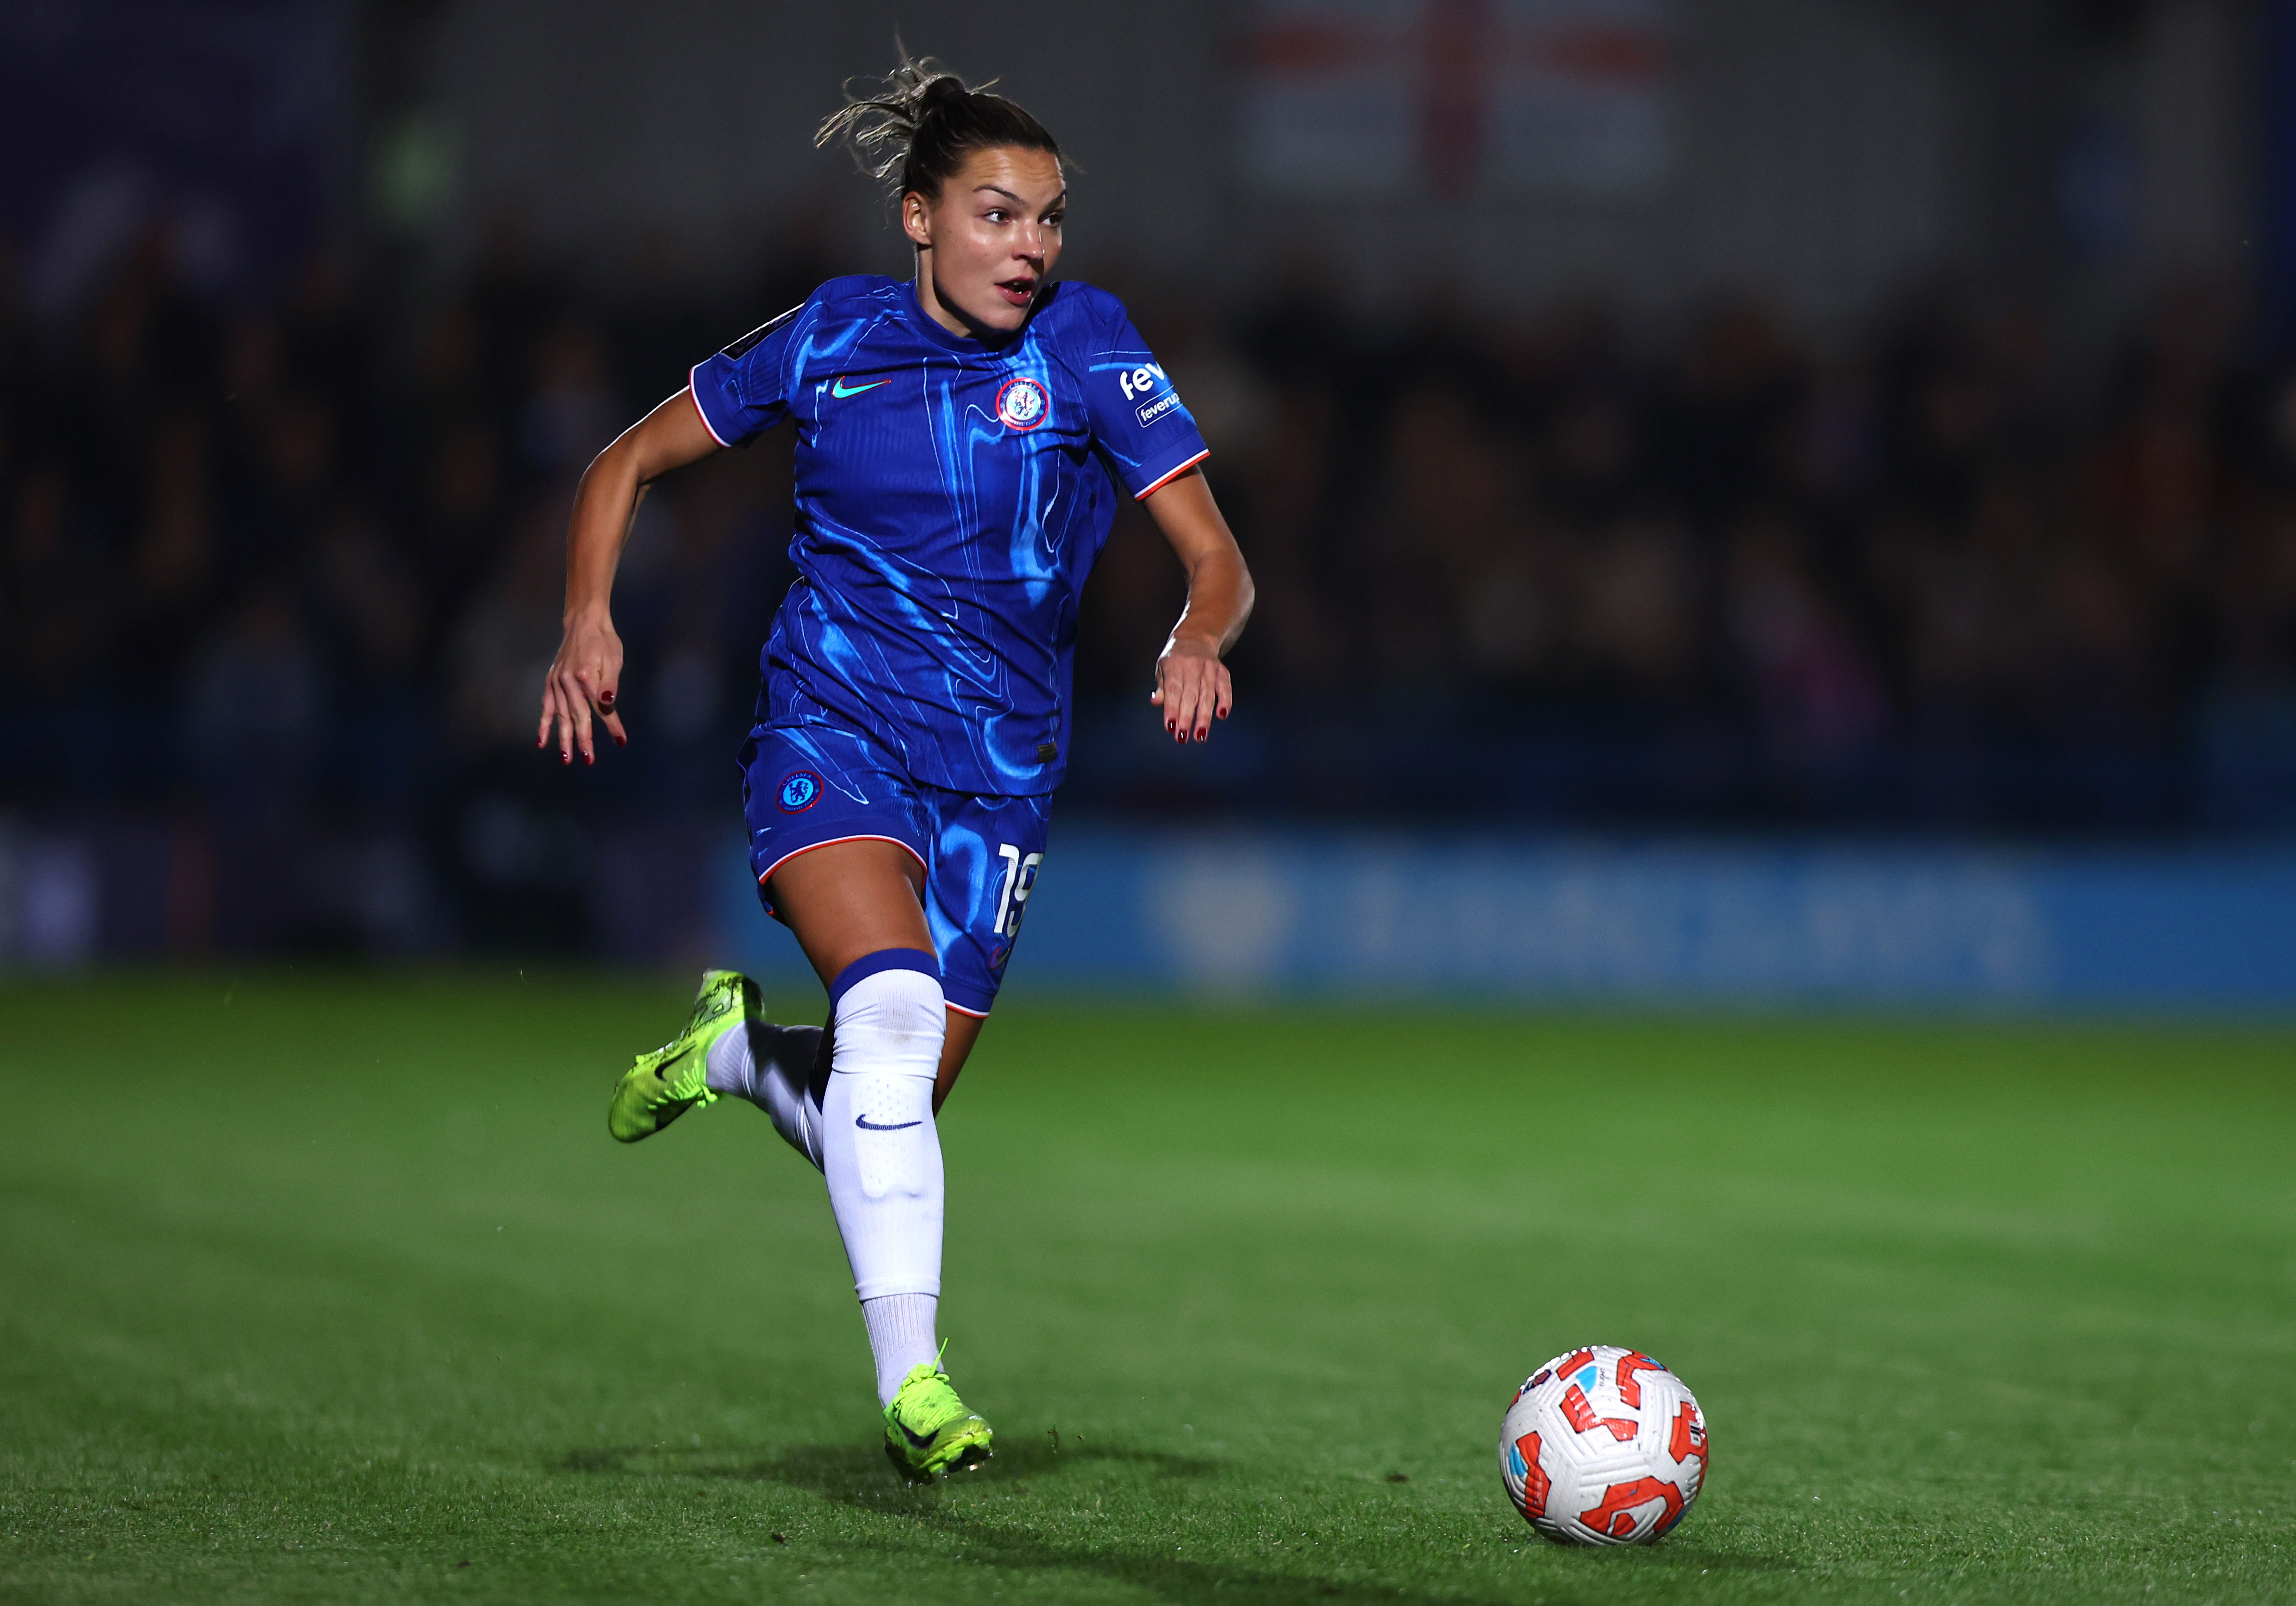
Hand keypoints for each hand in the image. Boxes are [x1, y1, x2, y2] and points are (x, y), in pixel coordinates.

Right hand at [537, 610, 627, 763]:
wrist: (585, 622)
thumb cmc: (604, 641)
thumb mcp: (614, 659)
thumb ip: (610, 684)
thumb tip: (607, 705)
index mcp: (587, 676)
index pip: (602, 708)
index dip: (612, 726)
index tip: (621, 741)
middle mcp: (568, 681)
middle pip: (578, 716)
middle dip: (583, 740)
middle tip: (588, 760)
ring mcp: (557, 681)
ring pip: (561, 715)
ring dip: (563, 738)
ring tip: (566, 758)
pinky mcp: (551, 681)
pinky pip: (547, 707)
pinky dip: (544, 725)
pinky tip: (542, 742)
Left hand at [1150, 633, 1232, 743]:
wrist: (1196, 636)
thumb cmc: (1175, 658)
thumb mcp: (1162, 668)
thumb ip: (1161, 687)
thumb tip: (1156, 702)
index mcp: (1174, 665)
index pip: (1173, 690)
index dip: (1171, 709)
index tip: (1171, 727)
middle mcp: (1193, 666)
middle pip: (1190, 695)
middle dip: (1186, 718)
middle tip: (1182, 738)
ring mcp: (1209, 668)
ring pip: (1207, 695)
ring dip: (1204, 717)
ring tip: (1200, 735)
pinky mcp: (1222, 671)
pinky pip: (1225, 687)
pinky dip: (1225, 701)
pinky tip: (1222, 715)